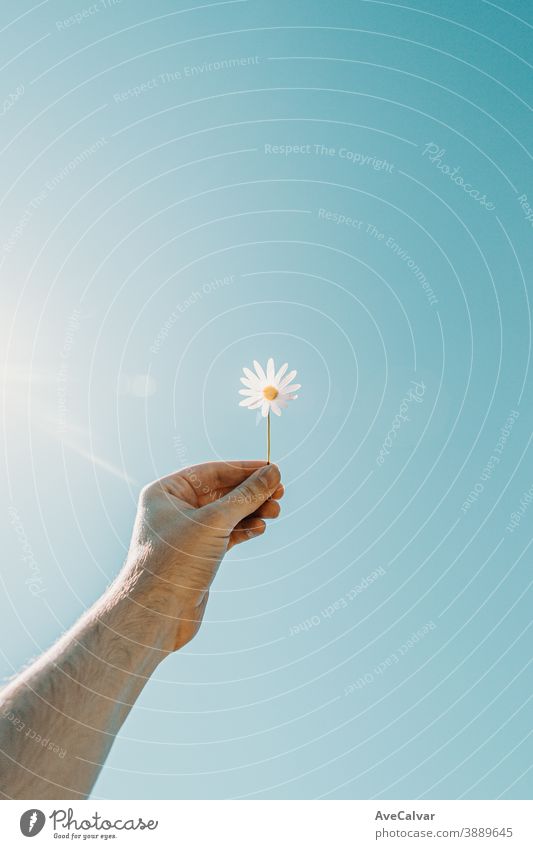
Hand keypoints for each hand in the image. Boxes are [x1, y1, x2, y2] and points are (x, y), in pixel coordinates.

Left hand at [122, 461, 282, 650]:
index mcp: (166, 492)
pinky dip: (244, 530)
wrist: (157, 615)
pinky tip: (260, 528)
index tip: (273, 469)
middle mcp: (174, 510)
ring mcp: (187, 534)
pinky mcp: (198, 555)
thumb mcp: (214, 522)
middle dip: (251, 493)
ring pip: (227, 514)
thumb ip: (246, 496)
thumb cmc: (175, 563)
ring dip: (252, 511)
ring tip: (275, 511)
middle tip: (280, 493)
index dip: (244, 469)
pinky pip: (226, 534)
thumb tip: (273, 473)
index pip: (212, 472)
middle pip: (222, 492)